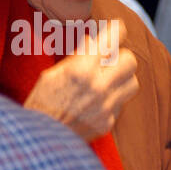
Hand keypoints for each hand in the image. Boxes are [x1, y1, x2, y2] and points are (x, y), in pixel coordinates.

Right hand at [23, 20, 138, 140]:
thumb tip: (92, 40)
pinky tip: (98, 100)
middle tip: (111, 59)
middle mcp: (98, 87)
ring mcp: (105, 107)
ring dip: (123, 78)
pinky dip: (113, 99)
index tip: (118, 29)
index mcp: (81, 69)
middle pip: (130, 61)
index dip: (117, 30)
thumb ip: (77, 56)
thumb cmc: (40, 103)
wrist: (38, 141)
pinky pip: (121, 103)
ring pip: (133, 83)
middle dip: (121, 56)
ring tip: (108, 80)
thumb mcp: (52, 73)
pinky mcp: (107, 123)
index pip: (112, 40)